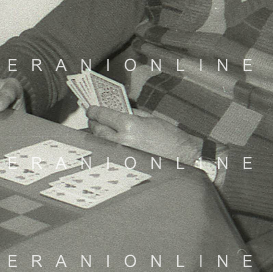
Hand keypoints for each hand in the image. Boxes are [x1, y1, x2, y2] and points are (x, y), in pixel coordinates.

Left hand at [86, 106, 201, 164]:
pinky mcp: (126, 163)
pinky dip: (107, 145)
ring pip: (101, 142)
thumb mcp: (149, 118)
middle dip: (93, 122)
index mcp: (128, 125)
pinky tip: (108, 141)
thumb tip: (115, 110)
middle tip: (93, 118)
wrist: (182, 156)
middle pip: (98, 130)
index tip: (90, 109)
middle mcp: (122, 140)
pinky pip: (110, 151)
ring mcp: (122, 154)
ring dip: (98, 134)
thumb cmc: (169, 136)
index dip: (93, 111)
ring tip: (99, 128)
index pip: (102, 115)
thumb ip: (130, 113)